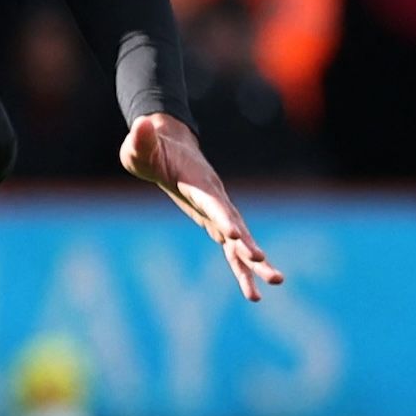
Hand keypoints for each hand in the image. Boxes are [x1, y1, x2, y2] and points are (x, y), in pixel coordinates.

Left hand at [122, 113, 284, 301]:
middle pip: (235, 225)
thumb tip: (143, 123)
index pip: (211, 202)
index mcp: (196, 183)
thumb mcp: (139, 144)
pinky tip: (253, 292)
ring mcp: (217, 211)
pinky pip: (232, 249)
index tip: (233, 234)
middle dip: (248, 245)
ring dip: (254, 263)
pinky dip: (242, 268)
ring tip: (276, 282)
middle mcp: (213, 199)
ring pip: (240, 240)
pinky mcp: (215, 221)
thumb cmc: (150, 148)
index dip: (221, 217)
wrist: (169, 145)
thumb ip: (142, 138)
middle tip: (263, 263)